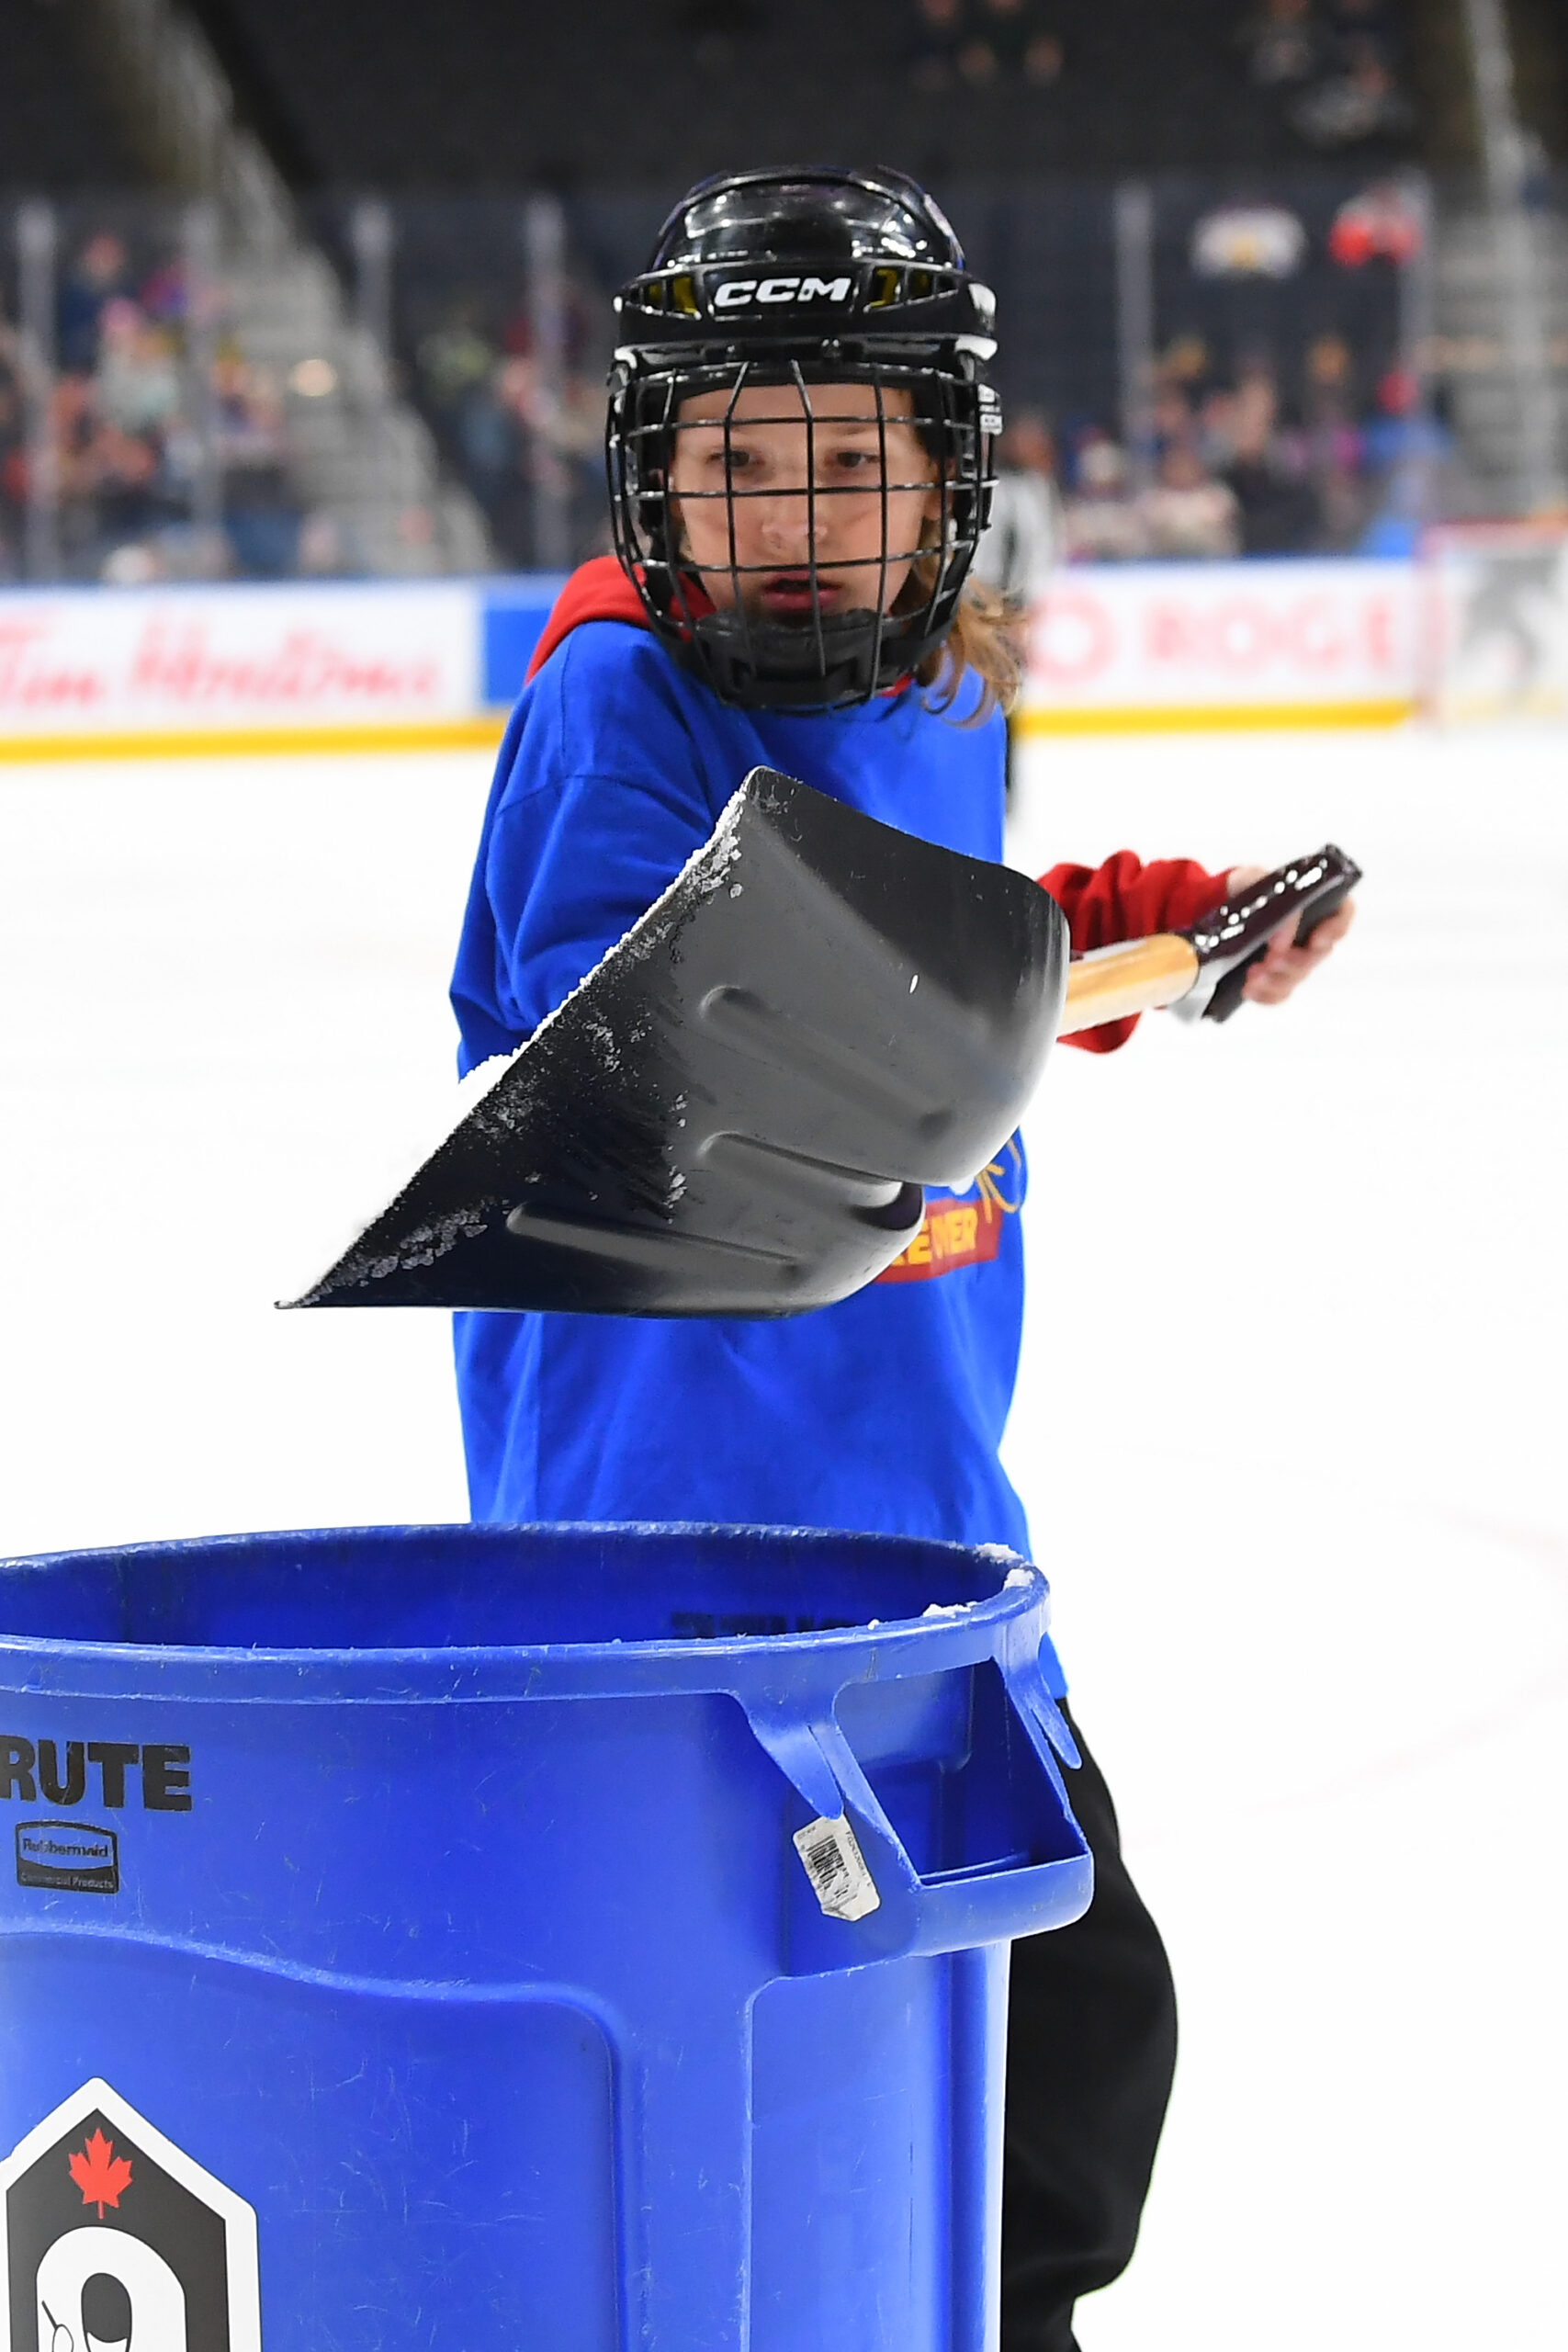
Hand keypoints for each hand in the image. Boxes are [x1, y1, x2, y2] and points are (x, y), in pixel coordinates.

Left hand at [1225, 866, 1355, 1006]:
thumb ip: (1276, 900)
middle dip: (1297, 961)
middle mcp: (1312, 932)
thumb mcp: (1255, 879)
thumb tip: (1282, 937)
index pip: (1342, 914)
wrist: (1221, 904)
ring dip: (1278, 980)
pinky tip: (1248, 989)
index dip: (1336, 929)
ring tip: (1254, 974)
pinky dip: (1265, 995)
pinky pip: (1279, 994)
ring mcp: (1296, 958)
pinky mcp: (1277, 977)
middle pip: (1319, 954)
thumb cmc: (1247, 887)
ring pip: (1298, 977)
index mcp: (1316, 901)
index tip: (1317, 939)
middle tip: (1273, 959)